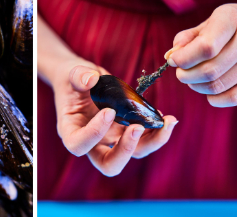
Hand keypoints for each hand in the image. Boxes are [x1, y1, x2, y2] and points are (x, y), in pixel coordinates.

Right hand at [53, 58, 177, 176]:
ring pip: (133, 153)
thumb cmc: (73, 79)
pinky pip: (145, 139)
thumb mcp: (72, 73)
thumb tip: (91, 79)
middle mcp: (92, 142)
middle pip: (108, 164)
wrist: (84, 80)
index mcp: (71, 130)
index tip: (109, 111)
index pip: (78, 145)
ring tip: (166, 122)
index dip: (94, 133)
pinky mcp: (126, 131)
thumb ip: (79, 76)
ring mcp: (112, 139)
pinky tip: (165, 117)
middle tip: (137, 127)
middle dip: (126, 151)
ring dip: (152, 142)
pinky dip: (157, 131)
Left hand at [167, 4, 236, 106]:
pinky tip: (208, 90)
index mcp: (232, 19)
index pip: (207, 47)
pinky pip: (233, 97)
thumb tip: (172, 55)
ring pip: (218, 85)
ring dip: (197, 86)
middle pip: (210, 70)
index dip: (184, 58)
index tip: (172, 60)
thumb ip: (187, 38)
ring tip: (193, 78)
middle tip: (181, 72)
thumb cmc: (226, 28)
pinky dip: (215, 99)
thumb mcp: (207, 24)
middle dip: (186, 75)